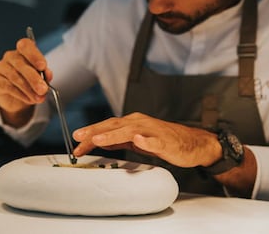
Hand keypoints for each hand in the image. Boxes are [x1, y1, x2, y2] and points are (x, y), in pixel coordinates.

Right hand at [0, 38, 51, 125]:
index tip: (43, 66)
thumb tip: (48, 74)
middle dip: (34, 78)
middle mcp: (10, 56)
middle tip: (43, 89)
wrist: (16, 98)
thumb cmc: (30, 82)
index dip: (34, 55)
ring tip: (39, 98)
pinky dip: (21, 94)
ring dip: (29, 89)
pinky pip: (8, 87)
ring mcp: (1, 68)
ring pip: (15, 77)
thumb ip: (44, 74)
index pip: (26, 45)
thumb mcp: (40, 77)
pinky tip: (29, 99)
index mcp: (23, 51)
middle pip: (21, 64)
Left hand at [73, 112, 221, 167]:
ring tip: (98, 140)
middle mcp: (140, 123)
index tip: (76, 144)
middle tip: (78, 138)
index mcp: (132, 123)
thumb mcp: (137, 141)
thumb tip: (99, 142)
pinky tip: (138, 140)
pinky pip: (155, 140)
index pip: (107, 128)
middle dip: (94, 132)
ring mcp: (153, 131)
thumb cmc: (165, 141)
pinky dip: (146, 140)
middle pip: (114, 126)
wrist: (192, 143)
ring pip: (130, 131)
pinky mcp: (166, 141)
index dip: (90, 135)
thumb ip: (119, 140)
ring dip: (113, 135)